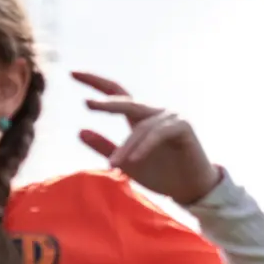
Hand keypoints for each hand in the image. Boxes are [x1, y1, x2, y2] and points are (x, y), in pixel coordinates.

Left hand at [74, 71, 219, 206]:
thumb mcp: (126, 163)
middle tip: (87, 104)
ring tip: (114, 164)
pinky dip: (145, 146)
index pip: (115, 92)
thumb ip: (104, 147)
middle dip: (107, 103)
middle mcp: (155, 112)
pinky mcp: (183, 127)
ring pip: (141, 127)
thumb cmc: (161, 176)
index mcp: (140, 117)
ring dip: (127, 147)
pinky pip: (158, 133)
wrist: (191, 191)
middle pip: (128, 101)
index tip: (72, 73)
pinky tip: (134, 160)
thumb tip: (79, 130)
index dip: (95, 81)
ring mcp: (171, 117)